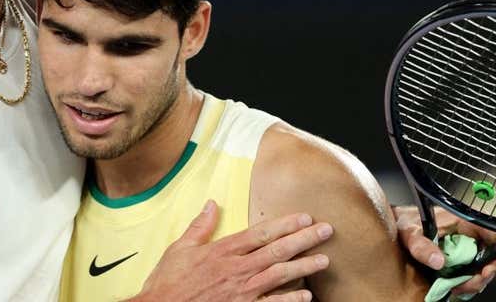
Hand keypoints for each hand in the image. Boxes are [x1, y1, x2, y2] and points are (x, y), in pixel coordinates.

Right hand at [135, 200, 332, 301]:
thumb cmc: (168, 282)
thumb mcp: (180, 248)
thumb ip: (199, 226)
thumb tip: (210, 203)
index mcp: (223, 251)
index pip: (261, 233)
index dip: (285, 224)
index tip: (305, 217)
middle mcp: (237, 269)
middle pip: (277, 251)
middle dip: (304, 240)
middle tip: (327, 231)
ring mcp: (241, 292)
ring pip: (279, 276)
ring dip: (304, 267)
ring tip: (324, 260)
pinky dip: (290, 300)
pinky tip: (306, 295)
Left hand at [394, 205, 495, 296]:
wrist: (395, 227)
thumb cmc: (404, 222)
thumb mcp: (410, 232)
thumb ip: (422, 246)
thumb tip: (439, 262)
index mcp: (466, 221)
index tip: (485, 272)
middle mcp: (470, 234)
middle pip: (492, 259)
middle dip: (482, 277)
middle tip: (464, 286)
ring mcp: (466, 247)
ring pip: (482, 269)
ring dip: (473, 282)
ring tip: (455, 288)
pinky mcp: (460, 259)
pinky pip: (471, 274)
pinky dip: (465, 283)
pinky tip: (453, 286)